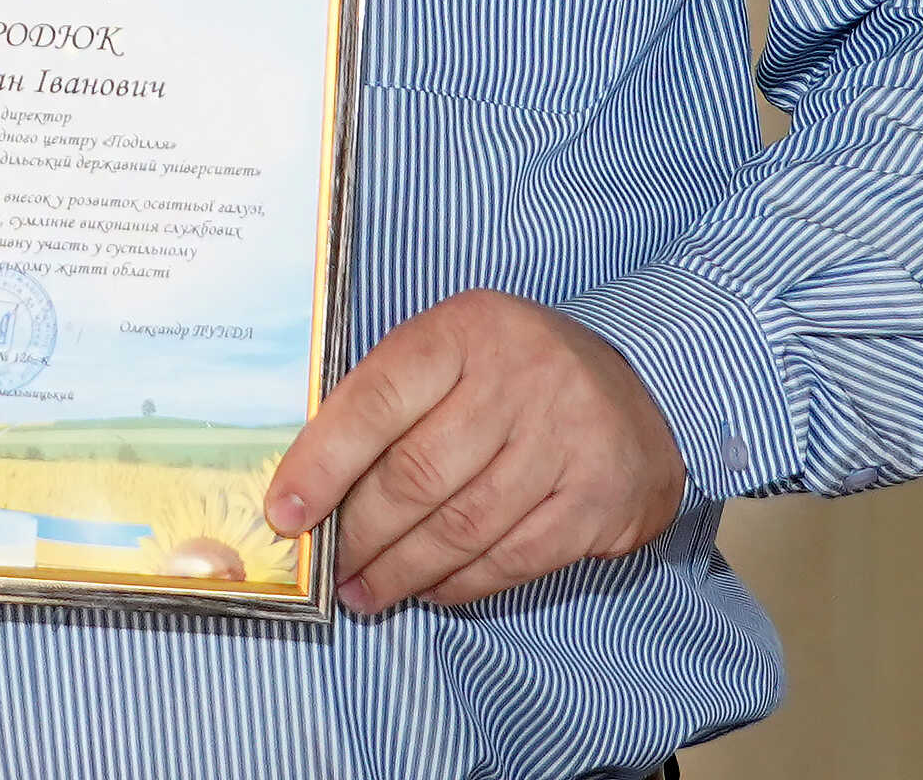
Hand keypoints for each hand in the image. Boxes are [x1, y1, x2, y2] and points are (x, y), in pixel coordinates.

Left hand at [267, 289, 685, 614]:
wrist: (636, 392)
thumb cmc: (508, 374)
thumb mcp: (448, 351)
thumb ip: (384, 401)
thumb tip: (307, 482)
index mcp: (463, 331)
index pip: (375, 401)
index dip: (322, 463)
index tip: (285, 514)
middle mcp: (518, 379)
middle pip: (418, 475)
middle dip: (360, 533)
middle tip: (329, 567)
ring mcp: (565, 439)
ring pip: (464, 525)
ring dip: (403, 570)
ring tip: (365, 591)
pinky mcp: (599, 497)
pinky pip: (514, 556)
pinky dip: (462, 583)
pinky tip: (428, 589)